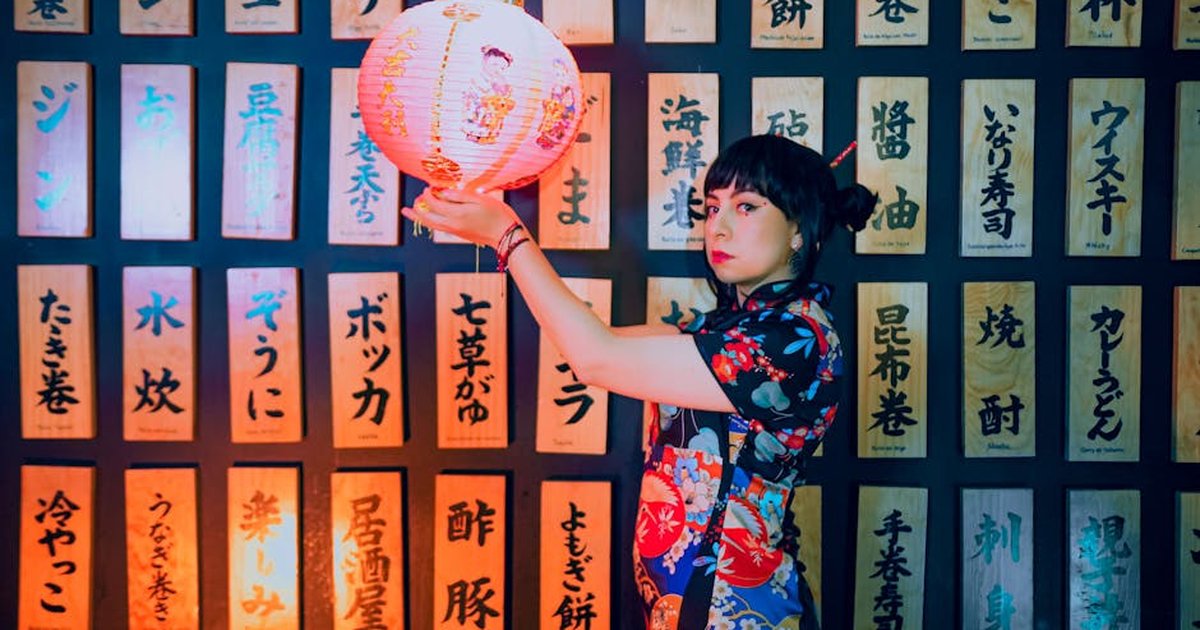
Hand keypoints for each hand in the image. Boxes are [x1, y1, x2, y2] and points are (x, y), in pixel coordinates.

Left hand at [401, 187, 518, 247]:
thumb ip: (458, 195)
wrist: (506, 235)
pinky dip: (428, 221)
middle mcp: (451, 224)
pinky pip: (437, 227)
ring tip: (406, 211)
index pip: (433, 203)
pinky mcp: (458, 234)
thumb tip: (442, 192)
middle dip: (418, 206)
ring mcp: (454, 231)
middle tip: (416, 197)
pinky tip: (426, 218)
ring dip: (417, 216)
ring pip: (429, 224)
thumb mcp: (479, 198)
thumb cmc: (497, 214)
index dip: (428, 193)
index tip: (428, 186)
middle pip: (426, 217)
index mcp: (456, 214)